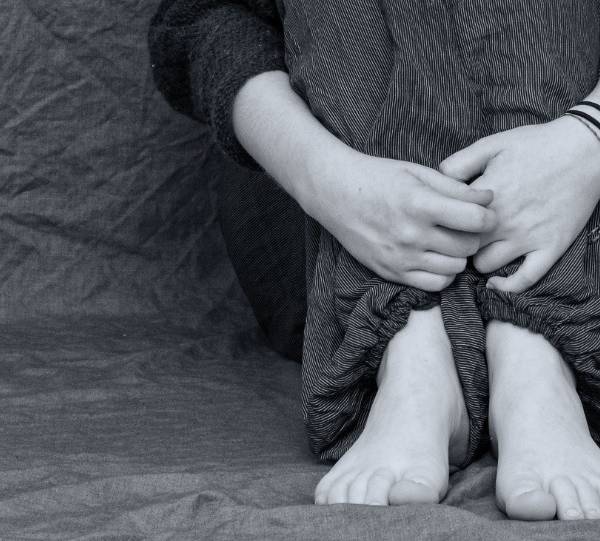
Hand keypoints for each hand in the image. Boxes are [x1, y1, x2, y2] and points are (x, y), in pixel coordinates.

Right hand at [303, 147, 496, 290]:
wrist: (335, 194)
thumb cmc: (377, 178)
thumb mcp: (417, 173)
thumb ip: (455, 188)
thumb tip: (489, 200)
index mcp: (419, 204)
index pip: (476, 220)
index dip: (488, 216)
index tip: (484, 213)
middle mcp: (411, 235)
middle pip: (468, 246)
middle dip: (474, 236)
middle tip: (465, 226)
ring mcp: (400, 257)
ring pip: (455, 268)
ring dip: (459, 256)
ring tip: (448, 241)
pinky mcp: (391, 272)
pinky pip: (434, 285)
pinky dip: (443, 274)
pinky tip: (436, 258)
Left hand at [440, 116, 599, 292]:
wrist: (585, 149)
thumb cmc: (536, 144)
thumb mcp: (490, 144)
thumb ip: (457, 163)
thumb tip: (435, 181)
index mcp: (485, 198)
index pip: (447, 223)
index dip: (441, 223)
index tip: (442, 221)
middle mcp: (503, 222)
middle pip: (461, 247)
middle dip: (455, 243)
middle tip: (457, 237)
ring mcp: (527, 238)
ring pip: (485, 265)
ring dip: (478, 259)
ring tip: (479, 250)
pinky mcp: (550, 248)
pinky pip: (524, 280)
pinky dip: (507, 286)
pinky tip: (496, 282)